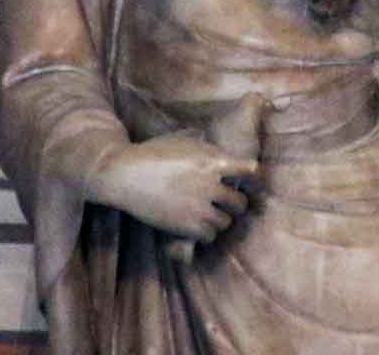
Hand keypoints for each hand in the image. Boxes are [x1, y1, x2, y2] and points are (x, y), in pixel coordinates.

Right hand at [90, 134, 257, 242]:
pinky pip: (209, 236)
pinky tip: (197, 226)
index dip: (252, 178)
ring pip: (226, 222)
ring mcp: (199, 207)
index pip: (250, 172)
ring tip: (209, 215)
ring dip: (219, 220)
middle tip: (226, 204)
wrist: (125, 174)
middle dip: (234, 203)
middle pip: (240, 203)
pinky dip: (205, 233)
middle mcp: (210, 185)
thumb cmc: (152, 153)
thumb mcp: (183, 142)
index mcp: (212, 160)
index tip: (250, 182)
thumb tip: (222, 149)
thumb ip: (206, 148)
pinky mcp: (186, 226)